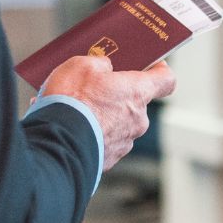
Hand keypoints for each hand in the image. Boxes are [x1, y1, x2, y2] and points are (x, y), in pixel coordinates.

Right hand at [38, 56, 177, 169]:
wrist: (56, 143)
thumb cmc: (71, 102)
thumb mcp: (82, 65)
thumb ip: (100, 63)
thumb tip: (104, 68)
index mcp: (137, 92)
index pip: (165, 80)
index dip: (159, 71)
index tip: (152, 66)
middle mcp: (138, 120)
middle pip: (136, 102)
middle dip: (117, 95)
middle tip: (93, 89)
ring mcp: (125, 142)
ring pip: (119, 124)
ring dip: (103, 117)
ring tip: (76, 111)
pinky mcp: (109, 159)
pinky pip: (105, 141)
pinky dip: (93, 134)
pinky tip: (73, 128)